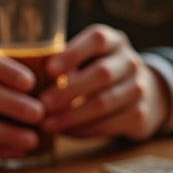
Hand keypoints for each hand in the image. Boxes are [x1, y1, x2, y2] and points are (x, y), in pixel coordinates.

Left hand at [39, 24, 168, 139]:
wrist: (143, 94)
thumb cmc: (98, 73)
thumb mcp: (87, 59)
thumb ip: (64, 64)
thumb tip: (29, 80)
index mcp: (113, 41)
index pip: (97, 40)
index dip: (73, 54)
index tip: (49, 70)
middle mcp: (130, 61)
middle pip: (101, 74)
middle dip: (68, 91)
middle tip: (42, 104)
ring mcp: (139, 88)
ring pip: (104, 102)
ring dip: (72, 116)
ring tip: (48, 124)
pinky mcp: (140, 114)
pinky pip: (110, 124)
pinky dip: (85, 130)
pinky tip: (67, 132)